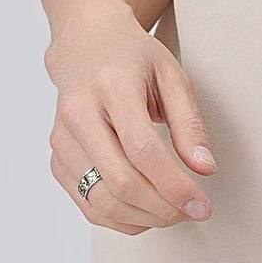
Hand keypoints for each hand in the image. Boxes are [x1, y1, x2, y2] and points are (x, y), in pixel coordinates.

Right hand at [46, 4, 217, 233]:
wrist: (85, 43)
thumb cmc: (132, 57)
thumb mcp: (172, 76)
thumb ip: (189, 123)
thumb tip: (204, 169)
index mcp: (111, 87)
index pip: (142, 151)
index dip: (174, 186)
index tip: (201, 205)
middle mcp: (79, 114)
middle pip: (120, 182)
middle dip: (162, 208)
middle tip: (192, 211)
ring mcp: (62, 139)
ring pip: (101, 202)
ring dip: (143, 218)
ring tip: (173, 212)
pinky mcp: (57, 159)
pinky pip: (87, 204)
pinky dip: (120, 218)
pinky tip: (145, 211)